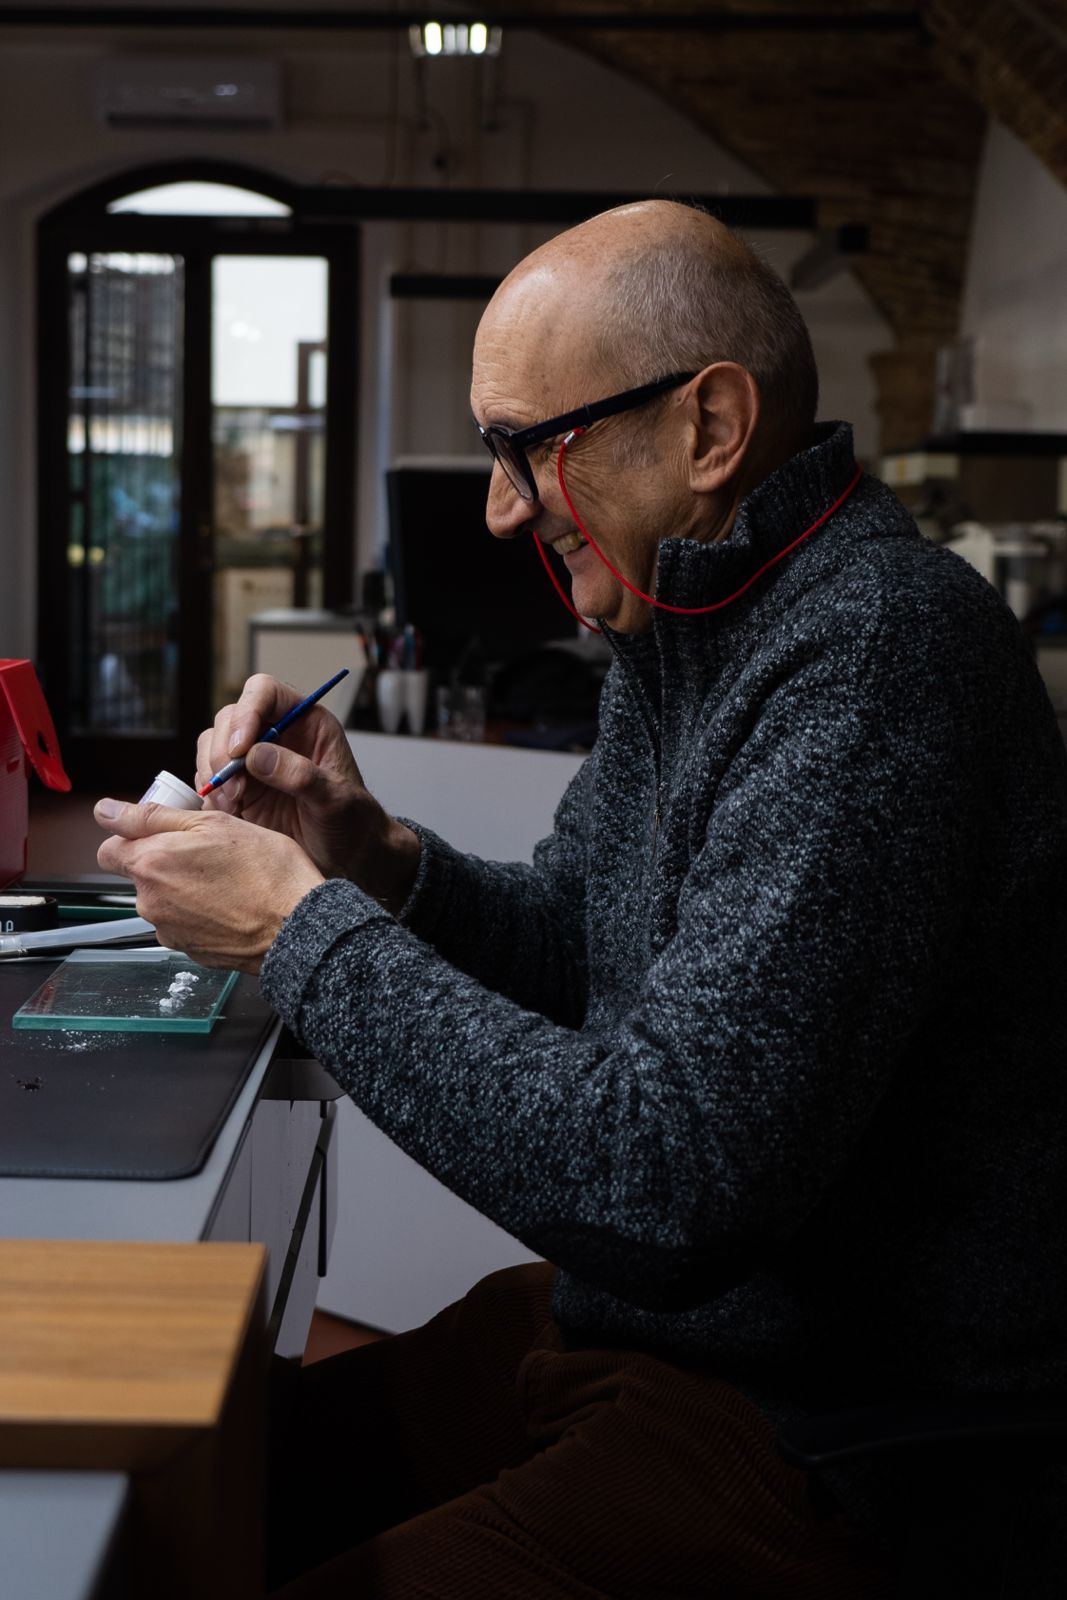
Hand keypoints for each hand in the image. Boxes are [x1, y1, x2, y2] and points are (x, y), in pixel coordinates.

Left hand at [94, 799, 324, 973]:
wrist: (295, 927)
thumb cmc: (265, 871)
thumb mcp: (213, 824)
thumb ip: (151, 817)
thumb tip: (105, 811)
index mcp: (150, 863)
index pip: (109, 849)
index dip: (133, 838)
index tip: (164, 835)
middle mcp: (150, 901)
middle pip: (141, 876)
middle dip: (165, 863)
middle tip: (209, 853)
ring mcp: (168, 930)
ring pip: (164, 901)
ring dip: (185, 890)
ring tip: (227, 881)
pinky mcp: (190, 951)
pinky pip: (185, 924)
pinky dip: (202, 915)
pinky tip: (231, 905)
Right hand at [197, 674, 419, 913]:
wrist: (348, 859)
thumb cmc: (354, 823)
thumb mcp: (336, 799)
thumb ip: (301, 775)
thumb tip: (257, 755)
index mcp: (306, 722)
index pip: (265, 692)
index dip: (247, 711)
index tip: (240, 748)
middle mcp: (276, 734)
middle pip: (230, 718)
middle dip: (223, 749)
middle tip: (233, 784)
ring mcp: (255, 760)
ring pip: (213, 745)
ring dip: (214, 772)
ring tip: (234, 803)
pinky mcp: (240, 787)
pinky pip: (210, 778)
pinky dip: (211, 793)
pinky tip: (231, 812)